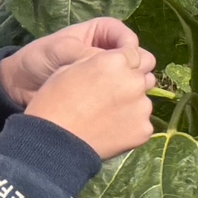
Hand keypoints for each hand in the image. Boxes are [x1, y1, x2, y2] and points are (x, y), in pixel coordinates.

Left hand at [0, 17, 147, 103]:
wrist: (19, 86)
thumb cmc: (38, 59)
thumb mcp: (61, 49)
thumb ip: (88, 53)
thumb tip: (115, 62)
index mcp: (103, 33)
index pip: (129, 39)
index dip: (128, 49)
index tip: (121, 61)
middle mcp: (112, 53)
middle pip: (140, 59)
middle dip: (134, 69)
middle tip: (120, 80)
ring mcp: (111, 74)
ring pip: (138, 79)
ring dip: (130, 86)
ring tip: (113, 94)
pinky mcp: (108, 94)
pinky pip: (127, 96)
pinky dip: (124, 100)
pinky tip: (111, 105)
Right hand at [24, 49, 159, 159]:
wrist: (53, 143)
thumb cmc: (53, 103)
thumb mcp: (68, 70)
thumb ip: (96, 61)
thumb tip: (110, 59)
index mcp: (115, 61)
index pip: (134, 54)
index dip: (123, 63)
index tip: (113, 73)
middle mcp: (134, 81)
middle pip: (143, 77)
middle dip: (131, 82)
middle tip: (109, 96)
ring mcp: (142, 106)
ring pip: (143, 101)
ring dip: (131, 105)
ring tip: (105, 117)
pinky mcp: (144, 129)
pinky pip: (141, 123)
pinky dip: (130, 126)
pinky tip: (109, 131)